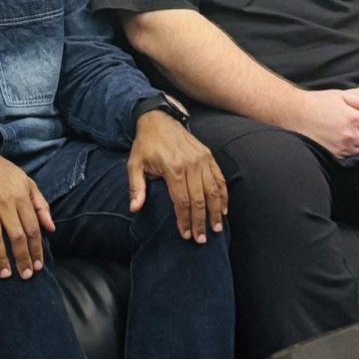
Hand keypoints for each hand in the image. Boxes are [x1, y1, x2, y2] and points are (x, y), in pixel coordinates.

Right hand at [0, 146, 54, 279]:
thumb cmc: (3, 172)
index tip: (38, 265)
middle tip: (26, 275)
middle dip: (22, 258)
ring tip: (5, 275)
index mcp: (21, 196)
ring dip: (0, 259)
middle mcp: (4, 203)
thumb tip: (51, 229)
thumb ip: (41, 205)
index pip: (32, 228)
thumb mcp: (27, 182)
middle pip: (16, 236)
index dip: (37, 249)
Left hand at [128, 111, 227, 242]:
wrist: (158, 119)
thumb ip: (136, 187)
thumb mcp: (134, 164)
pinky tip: (224, 209)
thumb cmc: (146, 144)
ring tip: (217, 228)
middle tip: (202, 240)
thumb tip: (135, 208)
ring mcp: (202, 159)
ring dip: (216, 211)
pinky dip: (223, 195)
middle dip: (201, 222)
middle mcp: (190, 164)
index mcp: (173, 168)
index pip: (182, 201)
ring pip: (213, 190)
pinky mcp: (208, 155)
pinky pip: (219, 178)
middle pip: (199, 199)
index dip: (185, 220)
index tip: (185, 235)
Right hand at [290, 89, 358, 157]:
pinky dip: (352, 153)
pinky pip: (351, 158)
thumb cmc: (316, 102)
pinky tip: (348, 146)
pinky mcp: (333, 155)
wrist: (294, 113)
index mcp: (353, 117)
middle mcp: (350, 134)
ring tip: (358, 140)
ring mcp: (341, 146)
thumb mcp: (339, 96)